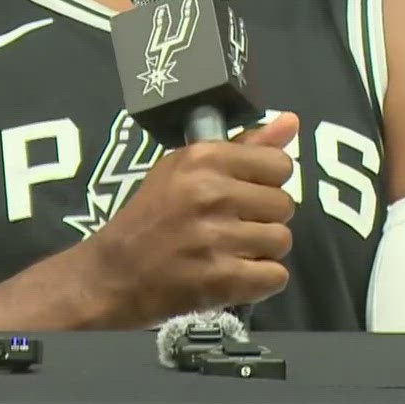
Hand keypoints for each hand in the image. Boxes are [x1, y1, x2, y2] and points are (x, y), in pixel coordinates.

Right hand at [83, 111, 298, 326]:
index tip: (243, 194)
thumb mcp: (186, 168)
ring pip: (282, 240)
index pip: (279, 164)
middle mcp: (211, 193)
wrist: (112, 274)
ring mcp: (216, 238)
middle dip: (263, 219)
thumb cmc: (151, 215)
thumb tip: (292, 121)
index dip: (266, 182)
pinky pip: (276, 276)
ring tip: (230, 252)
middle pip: (284, 204)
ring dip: (261, 251)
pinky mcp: (220, 279)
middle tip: (230, 227)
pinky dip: (259, 281)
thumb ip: (243, 146)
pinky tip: (234, 275)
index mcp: (203, 158)